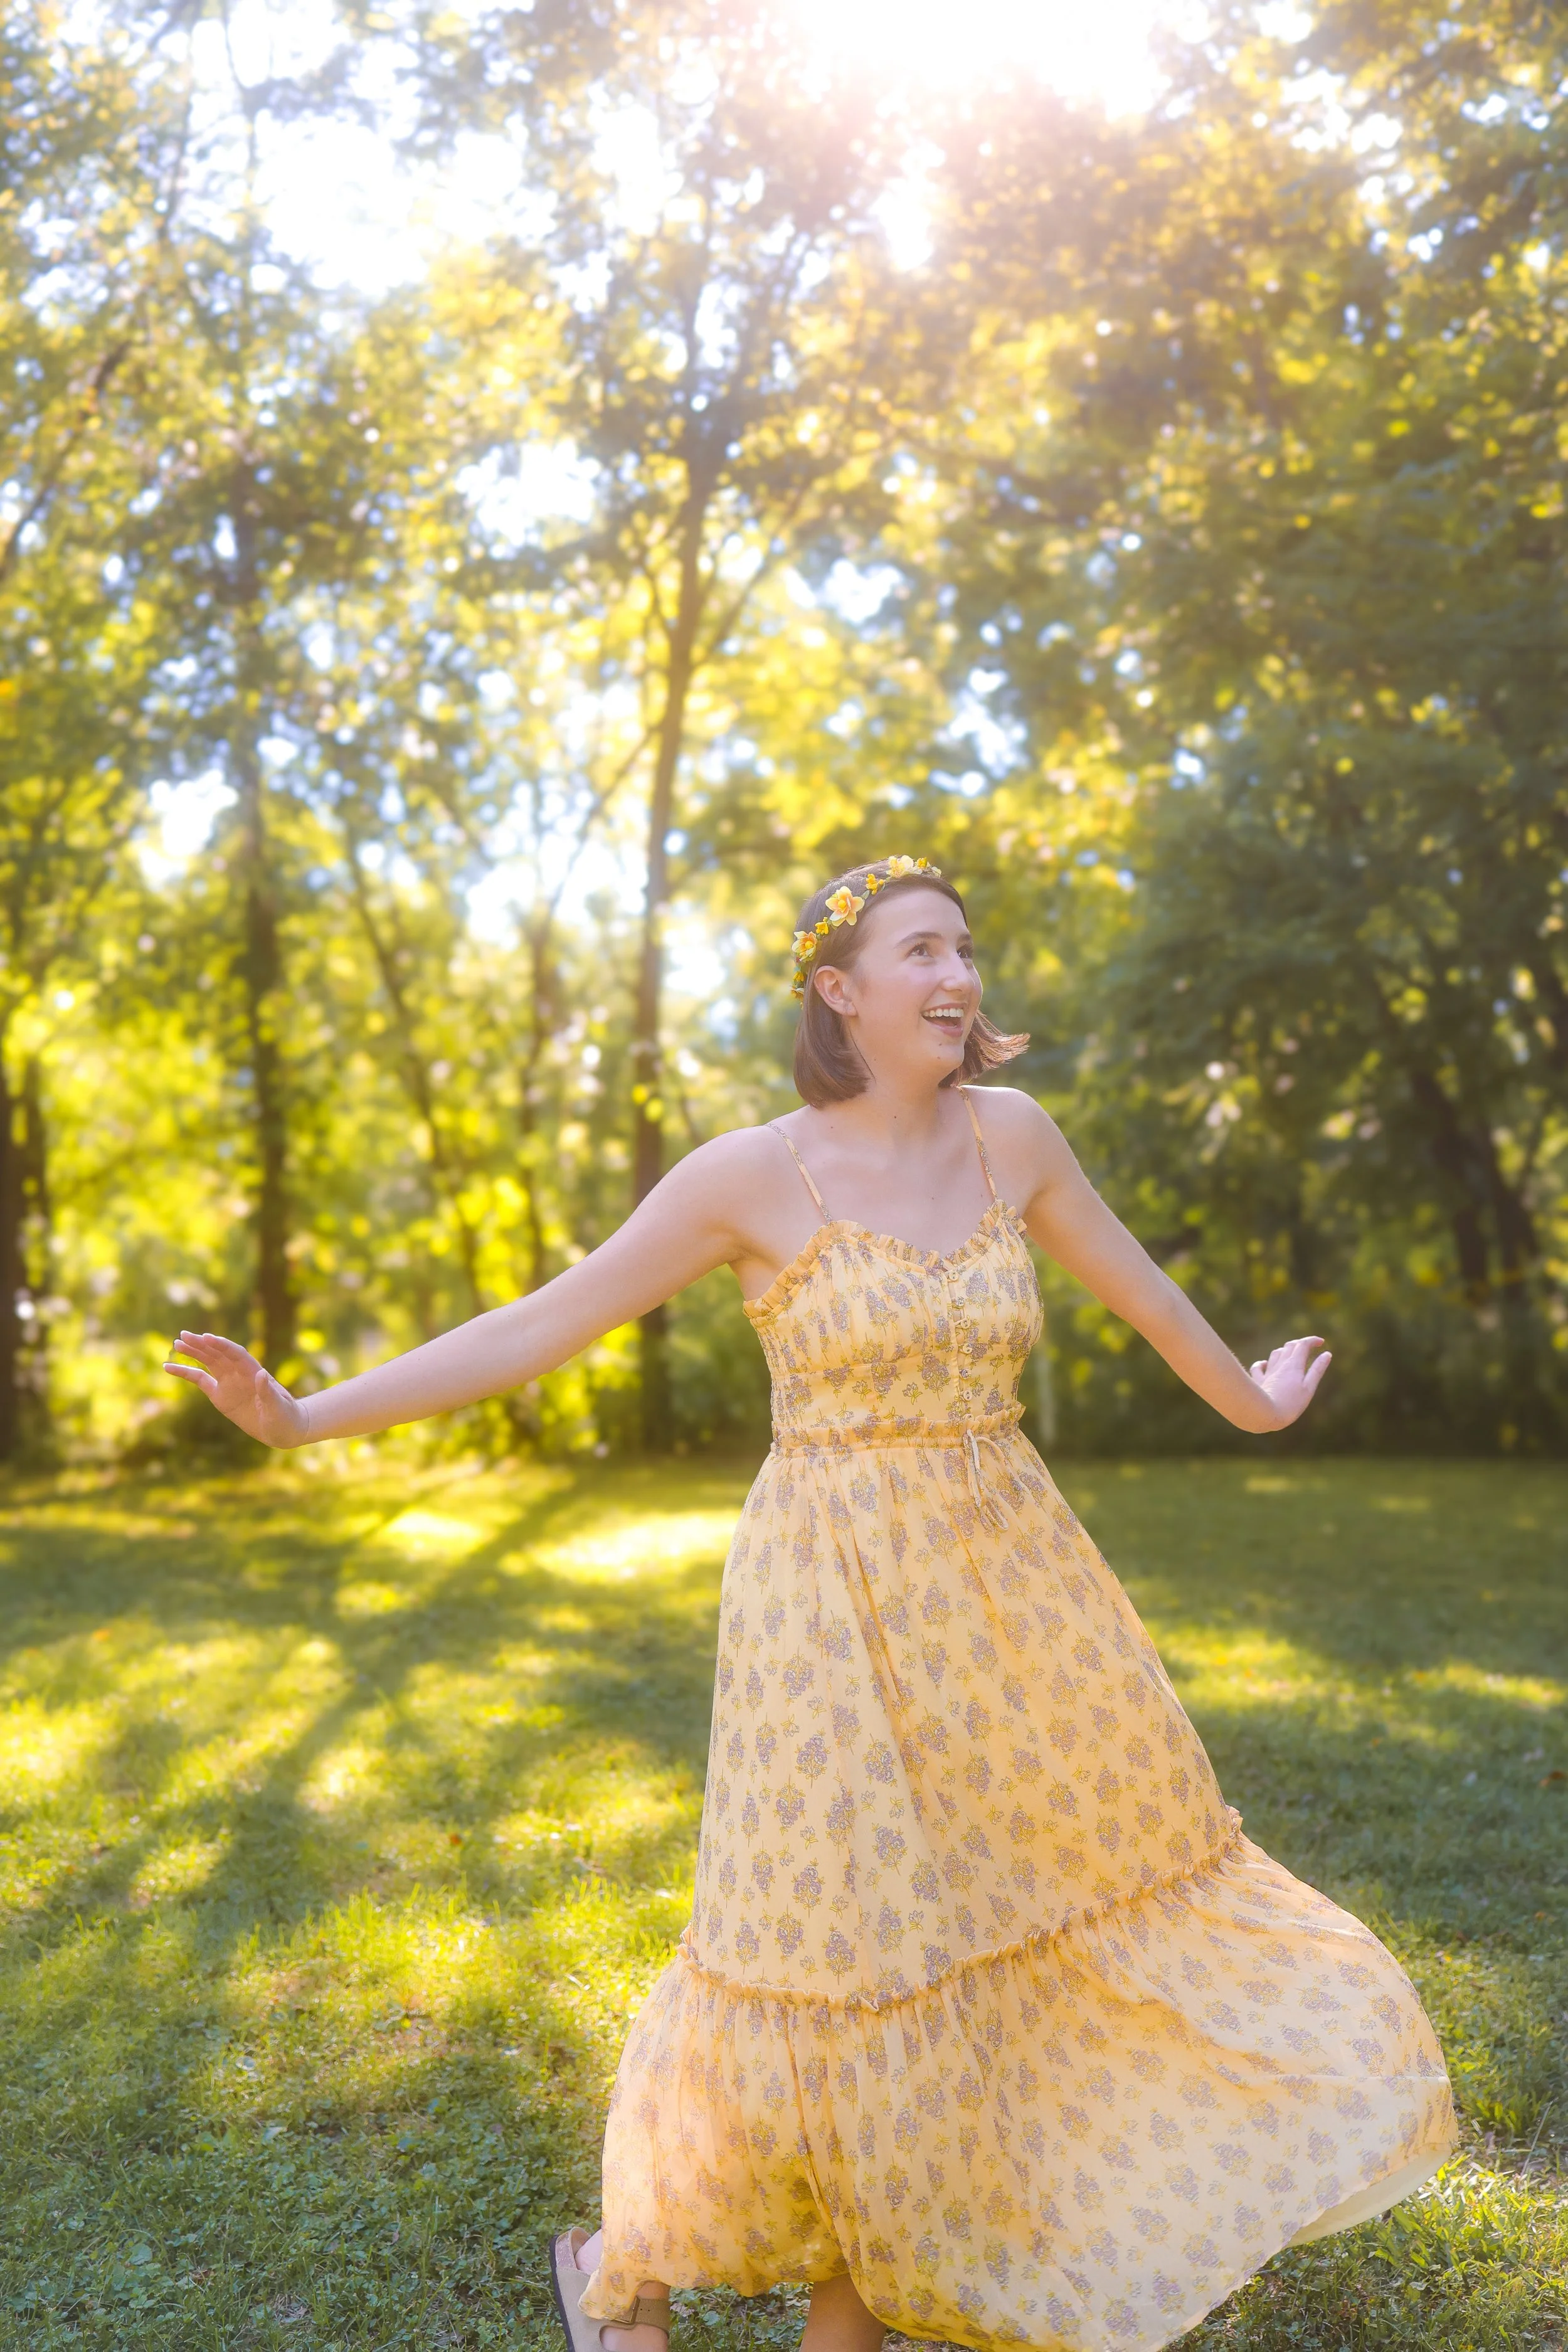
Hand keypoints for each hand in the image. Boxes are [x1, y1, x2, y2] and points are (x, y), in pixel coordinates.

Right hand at [163, 1331, 311, 1448]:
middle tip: (183, 1336)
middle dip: (202, 1344)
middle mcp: (240, 1373)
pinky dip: (185, 1373)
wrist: (283, 1429)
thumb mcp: (278, 1407)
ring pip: (208, 1362)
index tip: (207, 1338)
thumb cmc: (285, 1417)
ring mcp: (229, 1382)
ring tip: (176, 1344)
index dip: (221, 1345)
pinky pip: (200, 1380)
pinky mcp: (220, 1395)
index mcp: (254, 1372)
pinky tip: (169, 1367)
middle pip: (218, 1353)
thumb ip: (268, 1392)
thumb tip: (261, 1373)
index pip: (235, 1354)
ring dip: (193, 1352)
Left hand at [1247, 1335, 1331, 1429]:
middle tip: (1309, 1347)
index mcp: (1294, 1365)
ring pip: (1275, 1354)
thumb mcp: (1309, 1387)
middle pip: (1289, 1346)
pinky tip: (1264, 1364)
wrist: (1264, 1413)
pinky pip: (1258, 1367)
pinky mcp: (1258, 1382)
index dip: (1312, 1341)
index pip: (1303, 1345)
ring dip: (1285, 1350)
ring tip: (1291, 1353)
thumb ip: (1317, 1370)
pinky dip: (1263, 1363)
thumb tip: (1327, 1354)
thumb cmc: (1290, 1404)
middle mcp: (1280, 1365)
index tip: (1321, 1342)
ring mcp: (1268, 1373)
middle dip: (1300, 1343)